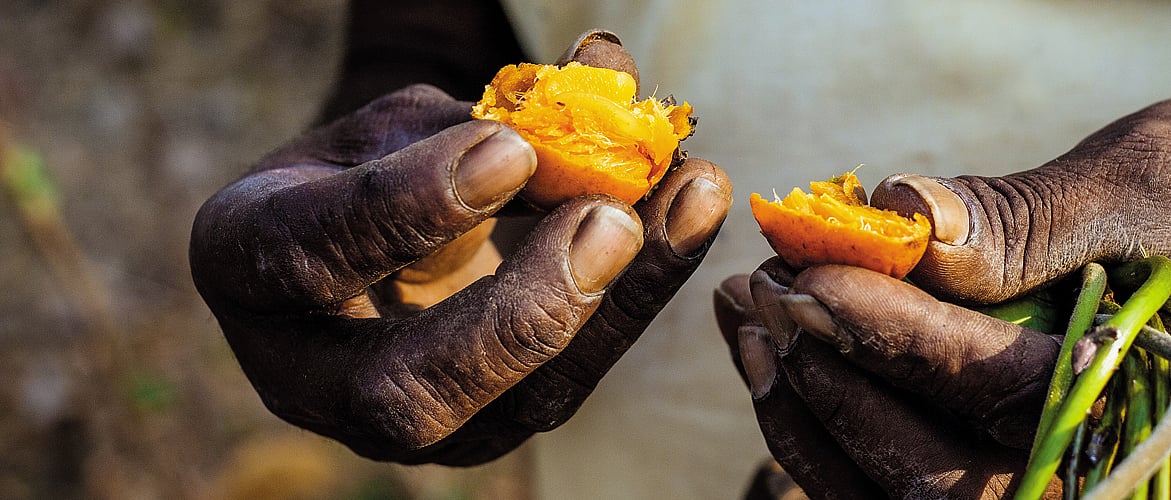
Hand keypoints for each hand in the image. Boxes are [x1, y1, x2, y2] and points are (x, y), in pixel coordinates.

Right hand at [190, 30, 731, 465]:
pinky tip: (687, 218)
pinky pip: (567, 382)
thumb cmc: (371, 163)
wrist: (372, 234)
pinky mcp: (484, 425)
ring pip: (511, 406)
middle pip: (404, 391)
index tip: (508, 149)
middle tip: (607, 220)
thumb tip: (607, 67)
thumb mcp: (398, 123)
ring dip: (614, 304)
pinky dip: (637, 299)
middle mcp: (310, 371)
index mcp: (248, 263)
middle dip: (517, 312)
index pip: (310, 253)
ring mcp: (403, 419)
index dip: (407, 206)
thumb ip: (481, 112)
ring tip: (689, 199)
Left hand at [716, 99, 1170, 497]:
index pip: (994, 392)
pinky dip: (809, 427)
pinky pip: (874, 486)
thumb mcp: (1146, 195)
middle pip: (925, 471)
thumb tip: (907, 216)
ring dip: (800, 406)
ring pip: (887, 493)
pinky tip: (765, 349)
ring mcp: (1013, 483)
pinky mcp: (968, 472)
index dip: (894, 337)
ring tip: (745, 315)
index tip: (809, 279)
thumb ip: (1032, 221)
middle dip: (829, 377)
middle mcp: (1069, 472)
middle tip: (762, 294)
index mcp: (1123, 408)